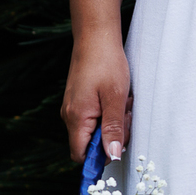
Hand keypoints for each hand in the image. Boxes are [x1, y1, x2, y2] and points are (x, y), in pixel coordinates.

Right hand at [61, 37, 132, 162]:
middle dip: (112, 135)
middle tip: (125, 115)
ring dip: (112, 122)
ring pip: (94, 130)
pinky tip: (117, 98)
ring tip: (122, 103)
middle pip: (90, 144)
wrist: (95, 37)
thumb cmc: (106, 63)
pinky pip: (93, 118)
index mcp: (76, 118)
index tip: (119, 144)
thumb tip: (113, 156)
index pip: (81, 156)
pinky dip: (107, 112)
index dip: (99, 157)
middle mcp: (69, 116)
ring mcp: (73, 108)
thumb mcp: (115, 98)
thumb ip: (113, 129)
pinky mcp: (78, 101)